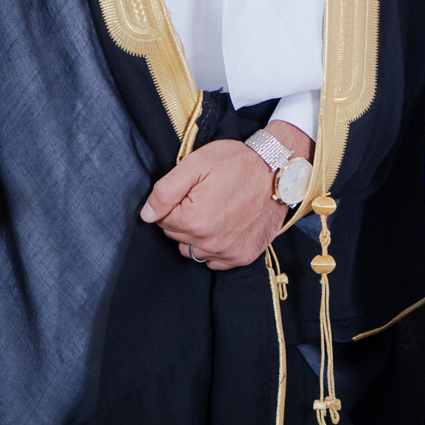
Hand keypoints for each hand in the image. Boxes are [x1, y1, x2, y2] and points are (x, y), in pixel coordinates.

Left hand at [140, 119, 310, 268]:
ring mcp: (228, 252)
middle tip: (205, 197)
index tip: (193, 190)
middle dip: (185, 218)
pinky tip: (226, 226)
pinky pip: (215, 261)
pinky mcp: (243, 256)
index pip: (163, 220)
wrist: (278, 170)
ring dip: (198, 235)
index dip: (175, 203)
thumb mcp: (195, 164)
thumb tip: (146, 215)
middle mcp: (210, 243)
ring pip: (194, 251)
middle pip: (178, 237)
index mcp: (194, 220)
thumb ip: (164, 191)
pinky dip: (216, 247)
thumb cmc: (237, 163)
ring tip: (216, 211)